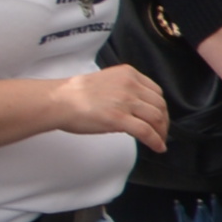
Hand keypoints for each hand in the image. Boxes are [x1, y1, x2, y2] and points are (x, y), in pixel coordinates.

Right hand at [56, 67, 172, 149]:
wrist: (58, 100)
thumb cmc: (76, 94)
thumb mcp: (108, 82)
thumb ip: (125, 91)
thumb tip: (138, 109)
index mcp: (128, 74)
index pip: (155, 92)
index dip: (160, 108)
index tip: (160, 118)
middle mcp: (130, 85)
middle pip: (159, 105)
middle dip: (163, 122)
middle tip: (161, 133)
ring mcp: (125, 101)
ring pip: (156, 118)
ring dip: (161, 133)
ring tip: (159, 141)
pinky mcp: (119, 118)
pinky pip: (146, 132)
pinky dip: (156, 141)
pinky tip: (157, 147)